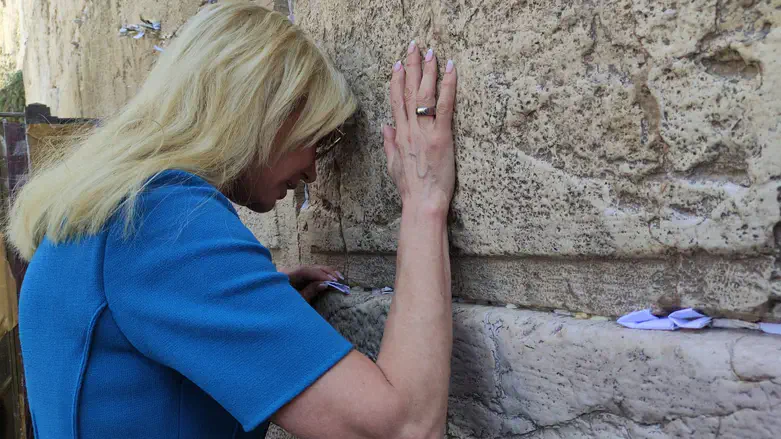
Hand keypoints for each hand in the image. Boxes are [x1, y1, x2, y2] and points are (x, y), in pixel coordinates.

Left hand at [279, 265, 343, 301]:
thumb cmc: (284, 307)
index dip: (319, 274)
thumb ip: (310, 292)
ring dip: (326, 272)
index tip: (332, 281)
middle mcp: (290, 271)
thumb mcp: (297, 301)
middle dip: (326, 272)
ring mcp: (294, 272)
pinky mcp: (298, 276)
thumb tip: (324, 284)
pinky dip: (321, 275)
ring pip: (312, 268)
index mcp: (286, 276)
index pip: (305, 270)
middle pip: (310, 267)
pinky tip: (331, 277)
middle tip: (339, 280)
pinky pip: (311, 273)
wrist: (273, 309)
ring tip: (339, 277)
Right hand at [383, 42, 456, 214]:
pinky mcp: (441, 136)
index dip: (396, 80)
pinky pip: (444, 106)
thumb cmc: (410, 188)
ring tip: (431, 53)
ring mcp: (425, 132)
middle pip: (409, 91)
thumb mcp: (393, 165)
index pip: (396, 101)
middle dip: (411, 67)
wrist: (422, 203)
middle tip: (415, 47)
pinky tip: (450, 70)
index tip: (397, 64)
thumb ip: (389, 144)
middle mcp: (409, 130)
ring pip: (424, 94)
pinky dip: (447, 85)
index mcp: (399, 136)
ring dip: (428, 71)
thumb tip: (385, 128)